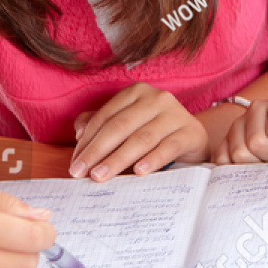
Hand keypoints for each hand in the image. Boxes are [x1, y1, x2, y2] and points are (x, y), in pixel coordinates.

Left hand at [71, 84, 208, 180]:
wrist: (193, 138)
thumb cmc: (154, 132)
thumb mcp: (127, 125)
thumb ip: (101, 124)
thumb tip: (79, 133)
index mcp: (136, 92)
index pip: (106, 117)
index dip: (87, 141)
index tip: (74, 164)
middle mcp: (157, 98)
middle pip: (120, 126)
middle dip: (97, 151)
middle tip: (81, 173)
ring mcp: (176, 114)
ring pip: (142, 138)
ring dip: (118, 159)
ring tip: (101, 176)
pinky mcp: (190, 132)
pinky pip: (168, 147)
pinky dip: (152, 160)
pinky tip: (138, 172)